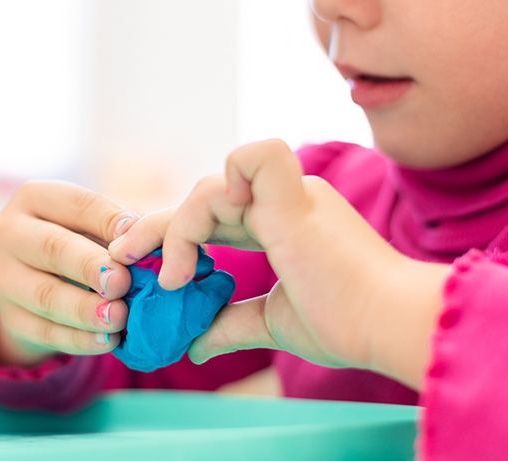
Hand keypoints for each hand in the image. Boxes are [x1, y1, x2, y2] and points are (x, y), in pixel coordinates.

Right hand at [0, 181, 138, 366]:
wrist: (38, 288)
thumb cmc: (80, 244)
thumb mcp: (93, 226)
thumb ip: (118, 230)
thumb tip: (146, 239)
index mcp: (33, 198)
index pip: (74, 204)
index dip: (106, 219)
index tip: (136, 234)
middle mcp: (8, 233)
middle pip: (52, 248)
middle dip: (90, 266)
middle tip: (122, 282)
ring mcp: (3, 278)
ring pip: (46, 295)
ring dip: (86, 309)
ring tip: (118, 317)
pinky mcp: (9, 318)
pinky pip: (45, 332)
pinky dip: (79, 339)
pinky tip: (107, 340)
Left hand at [109, 140, 447, 387]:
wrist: (388, 326)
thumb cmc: (348, 323)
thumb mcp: (274, 323)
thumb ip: (232, 324)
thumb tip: (195, 346)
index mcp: (283, 223)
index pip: (212, 218)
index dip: (173, 238)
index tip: (142, 271)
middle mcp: (284, 200)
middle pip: (200, 200)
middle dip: (152, 228)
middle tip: (119, 259)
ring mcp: (288, 193)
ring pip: (207, 188)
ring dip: (174, 233)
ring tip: (170, 281)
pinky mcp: (291, 196)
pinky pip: (245, 160)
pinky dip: (212, 194)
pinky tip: (197, 246)